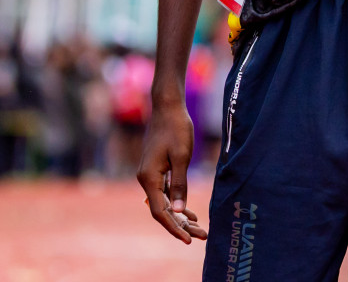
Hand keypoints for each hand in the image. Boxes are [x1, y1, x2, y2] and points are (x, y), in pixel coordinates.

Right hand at [137, 102, 207, 243]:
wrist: (167, 107)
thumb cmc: (176, 128)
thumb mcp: (181, 157)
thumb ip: (180, 185)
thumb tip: (179, 211)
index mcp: (149, 178)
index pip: (160, 212)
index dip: (174, 228)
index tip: (189, 240)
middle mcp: (145, 179)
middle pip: (162, 210)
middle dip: (181, 225)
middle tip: (202, 236)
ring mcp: (150, 175)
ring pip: (165, 203)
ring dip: (181, 216)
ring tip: (200, 229)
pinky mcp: (156, 170)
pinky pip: (165, 193)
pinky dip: (178, 203)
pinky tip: (190, 213)